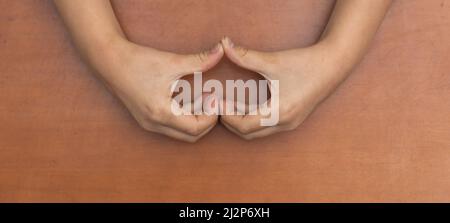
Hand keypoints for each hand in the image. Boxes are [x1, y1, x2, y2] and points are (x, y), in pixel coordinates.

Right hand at [97, 39, 223, 141]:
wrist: (108, 60)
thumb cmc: (137, 61)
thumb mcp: (171, 62)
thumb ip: (199, 60)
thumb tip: (220, 51)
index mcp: (161, 113)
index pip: (196, 129)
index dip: (210, 117)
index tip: (214, 98)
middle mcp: (154, 124)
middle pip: (190, 136)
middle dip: (206, 121)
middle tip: (211, 101)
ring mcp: (148, 124)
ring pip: (181, 133)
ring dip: (195, 120)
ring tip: (200, 99)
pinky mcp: (146, 119)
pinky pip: (171, 127)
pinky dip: (183, 118)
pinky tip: (186, 99)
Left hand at [220, 37, 349, 139]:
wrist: (334, 64)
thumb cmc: (306, 64)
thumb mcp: (273, 61)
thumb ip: (247, 56)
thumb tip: (225, 46)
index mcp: (279, 113)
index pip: (244, 126)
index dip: (227, 117)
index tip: (216, 104)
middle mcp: (285, 123)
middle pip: (249, 134)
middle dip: (231, 123)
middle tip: (218, 107)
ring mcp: (290, 124)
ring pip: (258, 132)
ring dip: (242, 122)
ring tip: (228, 107)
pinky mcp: (292, 119)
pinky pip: (267, 126)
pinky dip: (253, 119)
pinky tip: (245, 106)